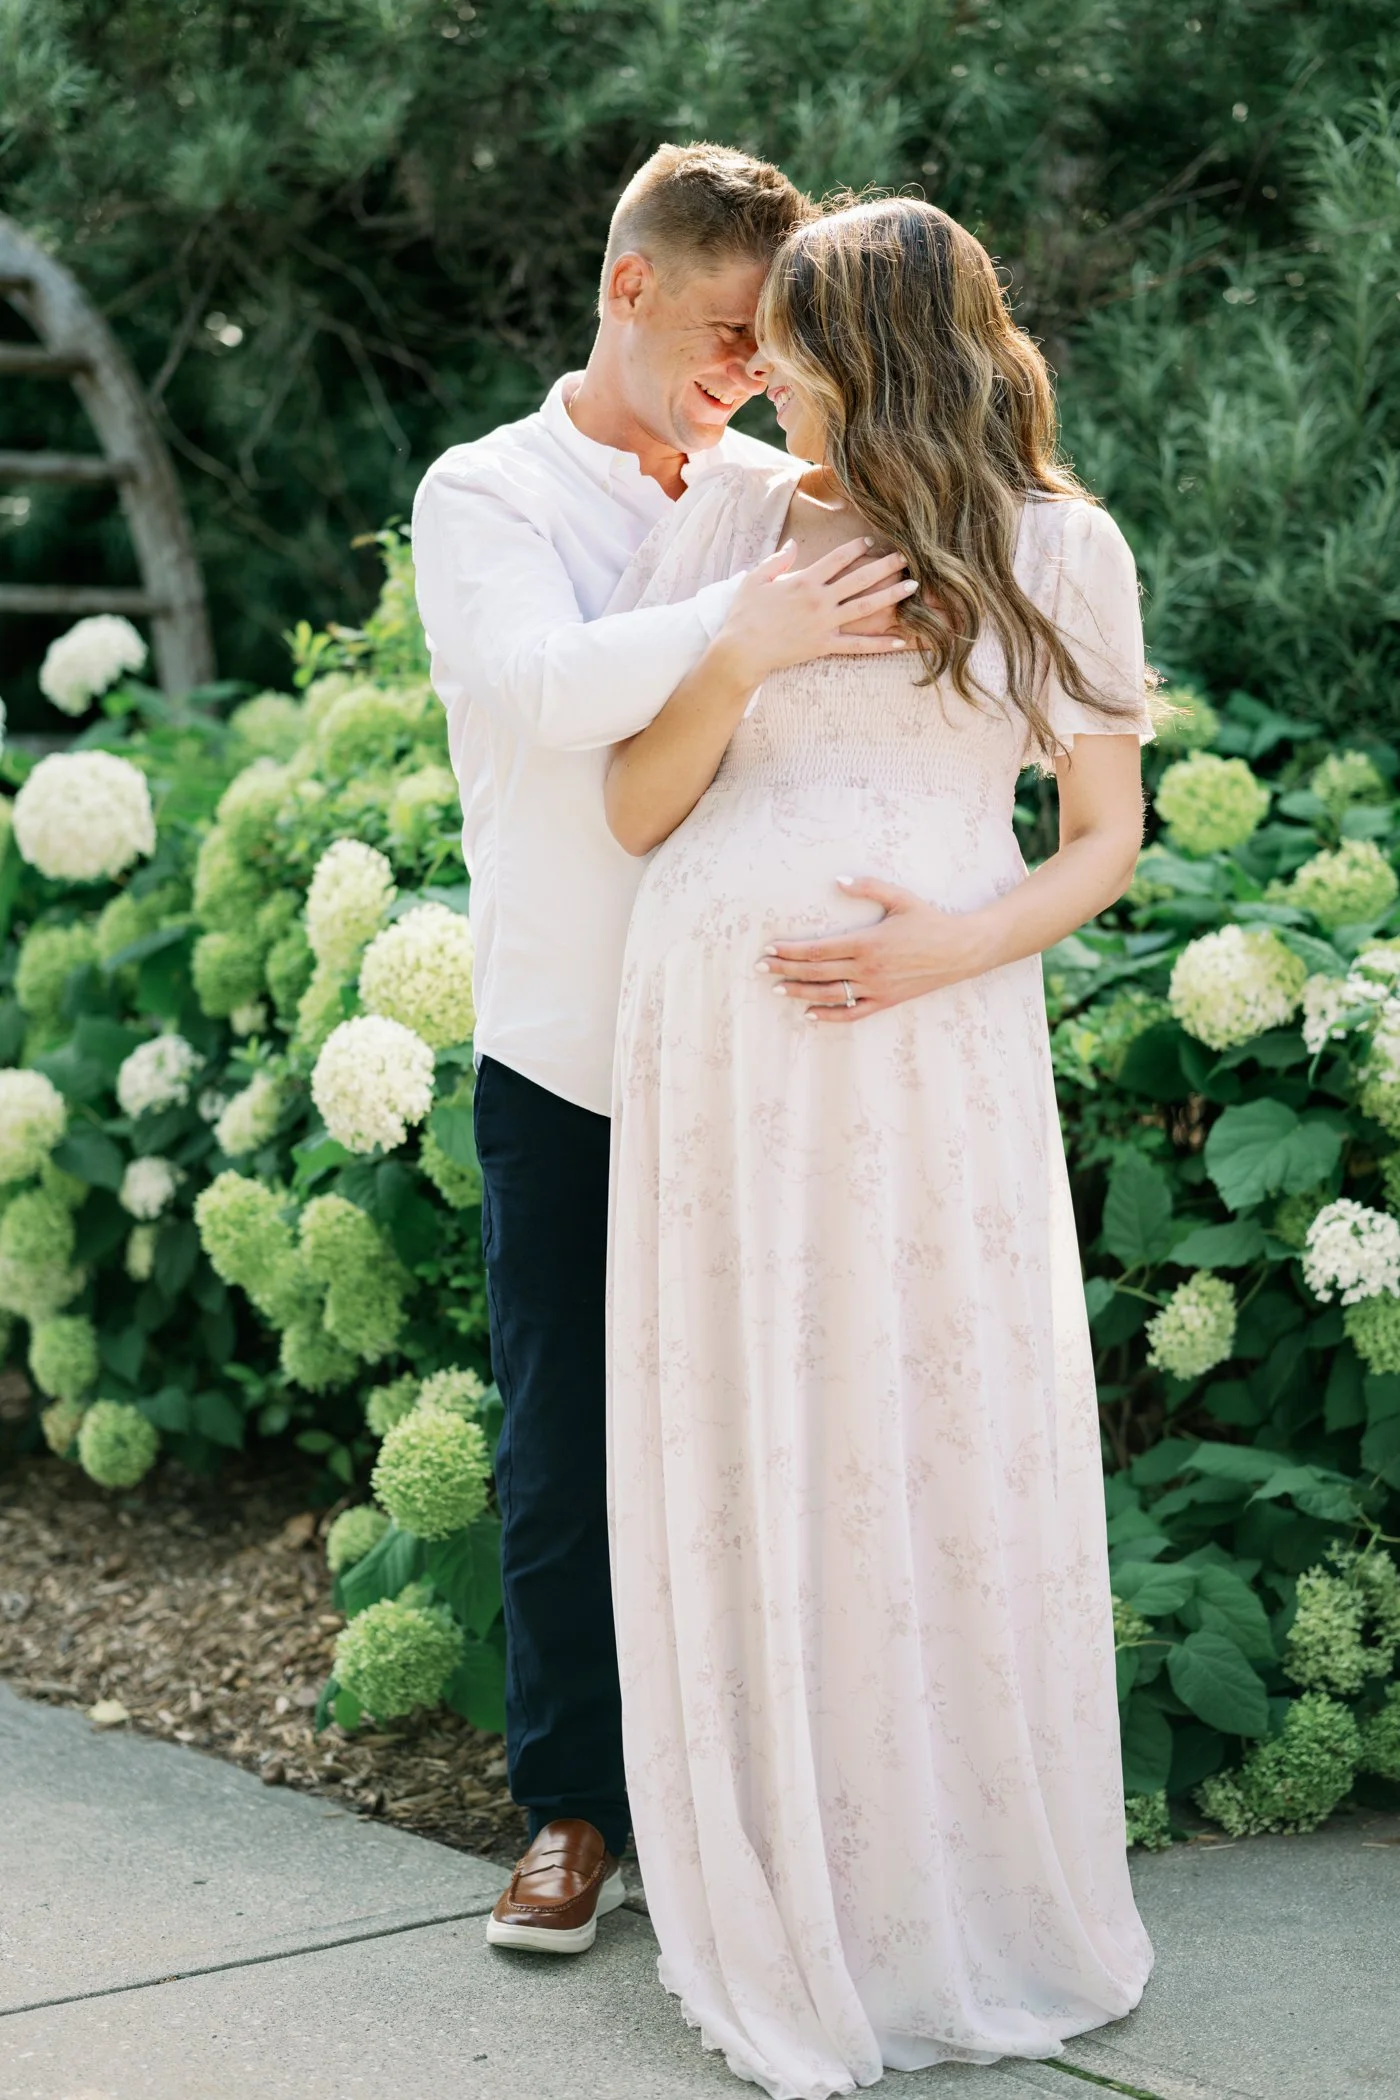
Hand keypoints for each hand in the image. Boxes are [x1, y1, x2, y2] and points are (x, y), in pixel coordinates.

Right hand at [717, 538, 917, 685]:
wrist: (742, 650)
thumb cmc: (744, 614)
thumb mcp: (755, 579)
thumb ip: (777, 561)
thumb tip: (792, 546)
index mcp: (804, 580)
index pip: (837, 558)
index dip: (855, 548)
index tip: (870, 542)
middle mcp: (820, 599)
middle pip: (859, 578)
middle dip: (885, 565)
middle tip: (907, 556)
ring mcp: (824, 623)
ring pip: (865, 607)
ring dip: (891, 595)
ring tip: (913, 587)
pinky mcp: (824, 646)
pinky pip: (857, 645)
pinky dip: (880, 644)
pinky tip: (901, 641)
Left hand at [756, 876, 991, 1022]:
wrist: (962, 950)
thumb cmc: (930, 921)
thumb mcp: (900, 898)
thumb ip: (868, 888)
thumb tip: (837, 881)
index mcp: (866, 942)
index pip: (817, 950)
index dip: (790, 951)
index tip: (770, 949)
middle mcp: (867, 968)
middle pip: (816, 972)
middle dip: (785, 970)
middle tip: (761, 968)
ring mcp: (876, 988)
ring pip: (829, 995)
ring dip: (800, 993)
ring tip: (777, 990)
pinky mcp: (887, 1001)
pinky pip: (853, 1013)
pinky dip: (829, 1016)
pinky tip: (810, 1014)